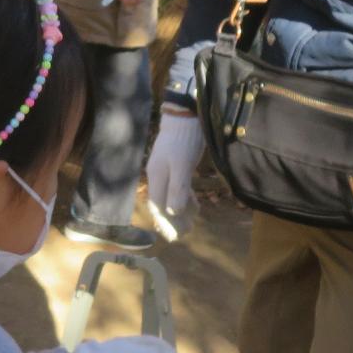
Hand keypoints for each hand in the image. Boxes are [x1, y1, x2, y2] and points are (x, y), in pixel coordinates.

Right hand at [144, 110, 202, 241]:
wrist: (186, 116)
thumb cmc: (183, 141)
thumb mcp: (181, 165)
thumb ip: (177, 188)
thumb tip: (173, 212)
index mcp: (157, 178)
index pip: (157, 206)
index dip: (164, 223)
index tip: (173, 237)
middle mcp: (159, 177)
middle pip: (163, 204)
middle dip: (173, 221)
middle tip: (185, 234)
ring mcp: (168, 171)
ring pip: (172, 197)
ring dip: (181, 212)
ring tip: (191, 225)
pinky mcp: (177, 166)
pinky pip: (180, 188)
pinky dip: (186, 199)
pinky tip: (195, 207)